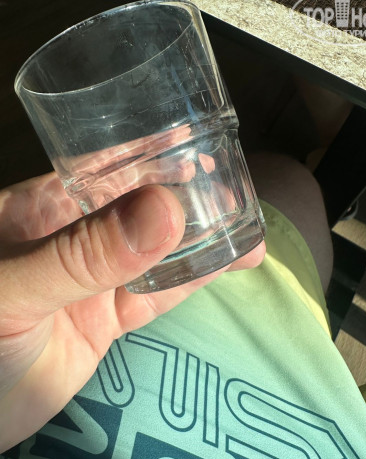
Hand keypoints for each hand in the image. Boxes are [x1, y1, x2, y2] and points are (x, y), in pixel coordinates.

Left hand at [0, 172, 264, 451]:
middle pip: (141, 204)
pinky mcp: (106, 319)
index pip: (106, 166)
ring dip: (202, 236)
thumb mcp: (15, 288)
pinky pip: (159, 292)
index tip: (202, 139)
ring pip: (158, 249)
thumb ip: (84, 253)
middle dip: (189, 193)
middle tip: (239, 187)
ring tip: (249, 224)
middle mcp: (73, 235)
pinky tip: (231, 263)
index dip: (153, 150)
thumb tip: (168, 210)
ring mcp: (92, 278)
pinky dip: (195, 278)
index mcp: (43, 207)